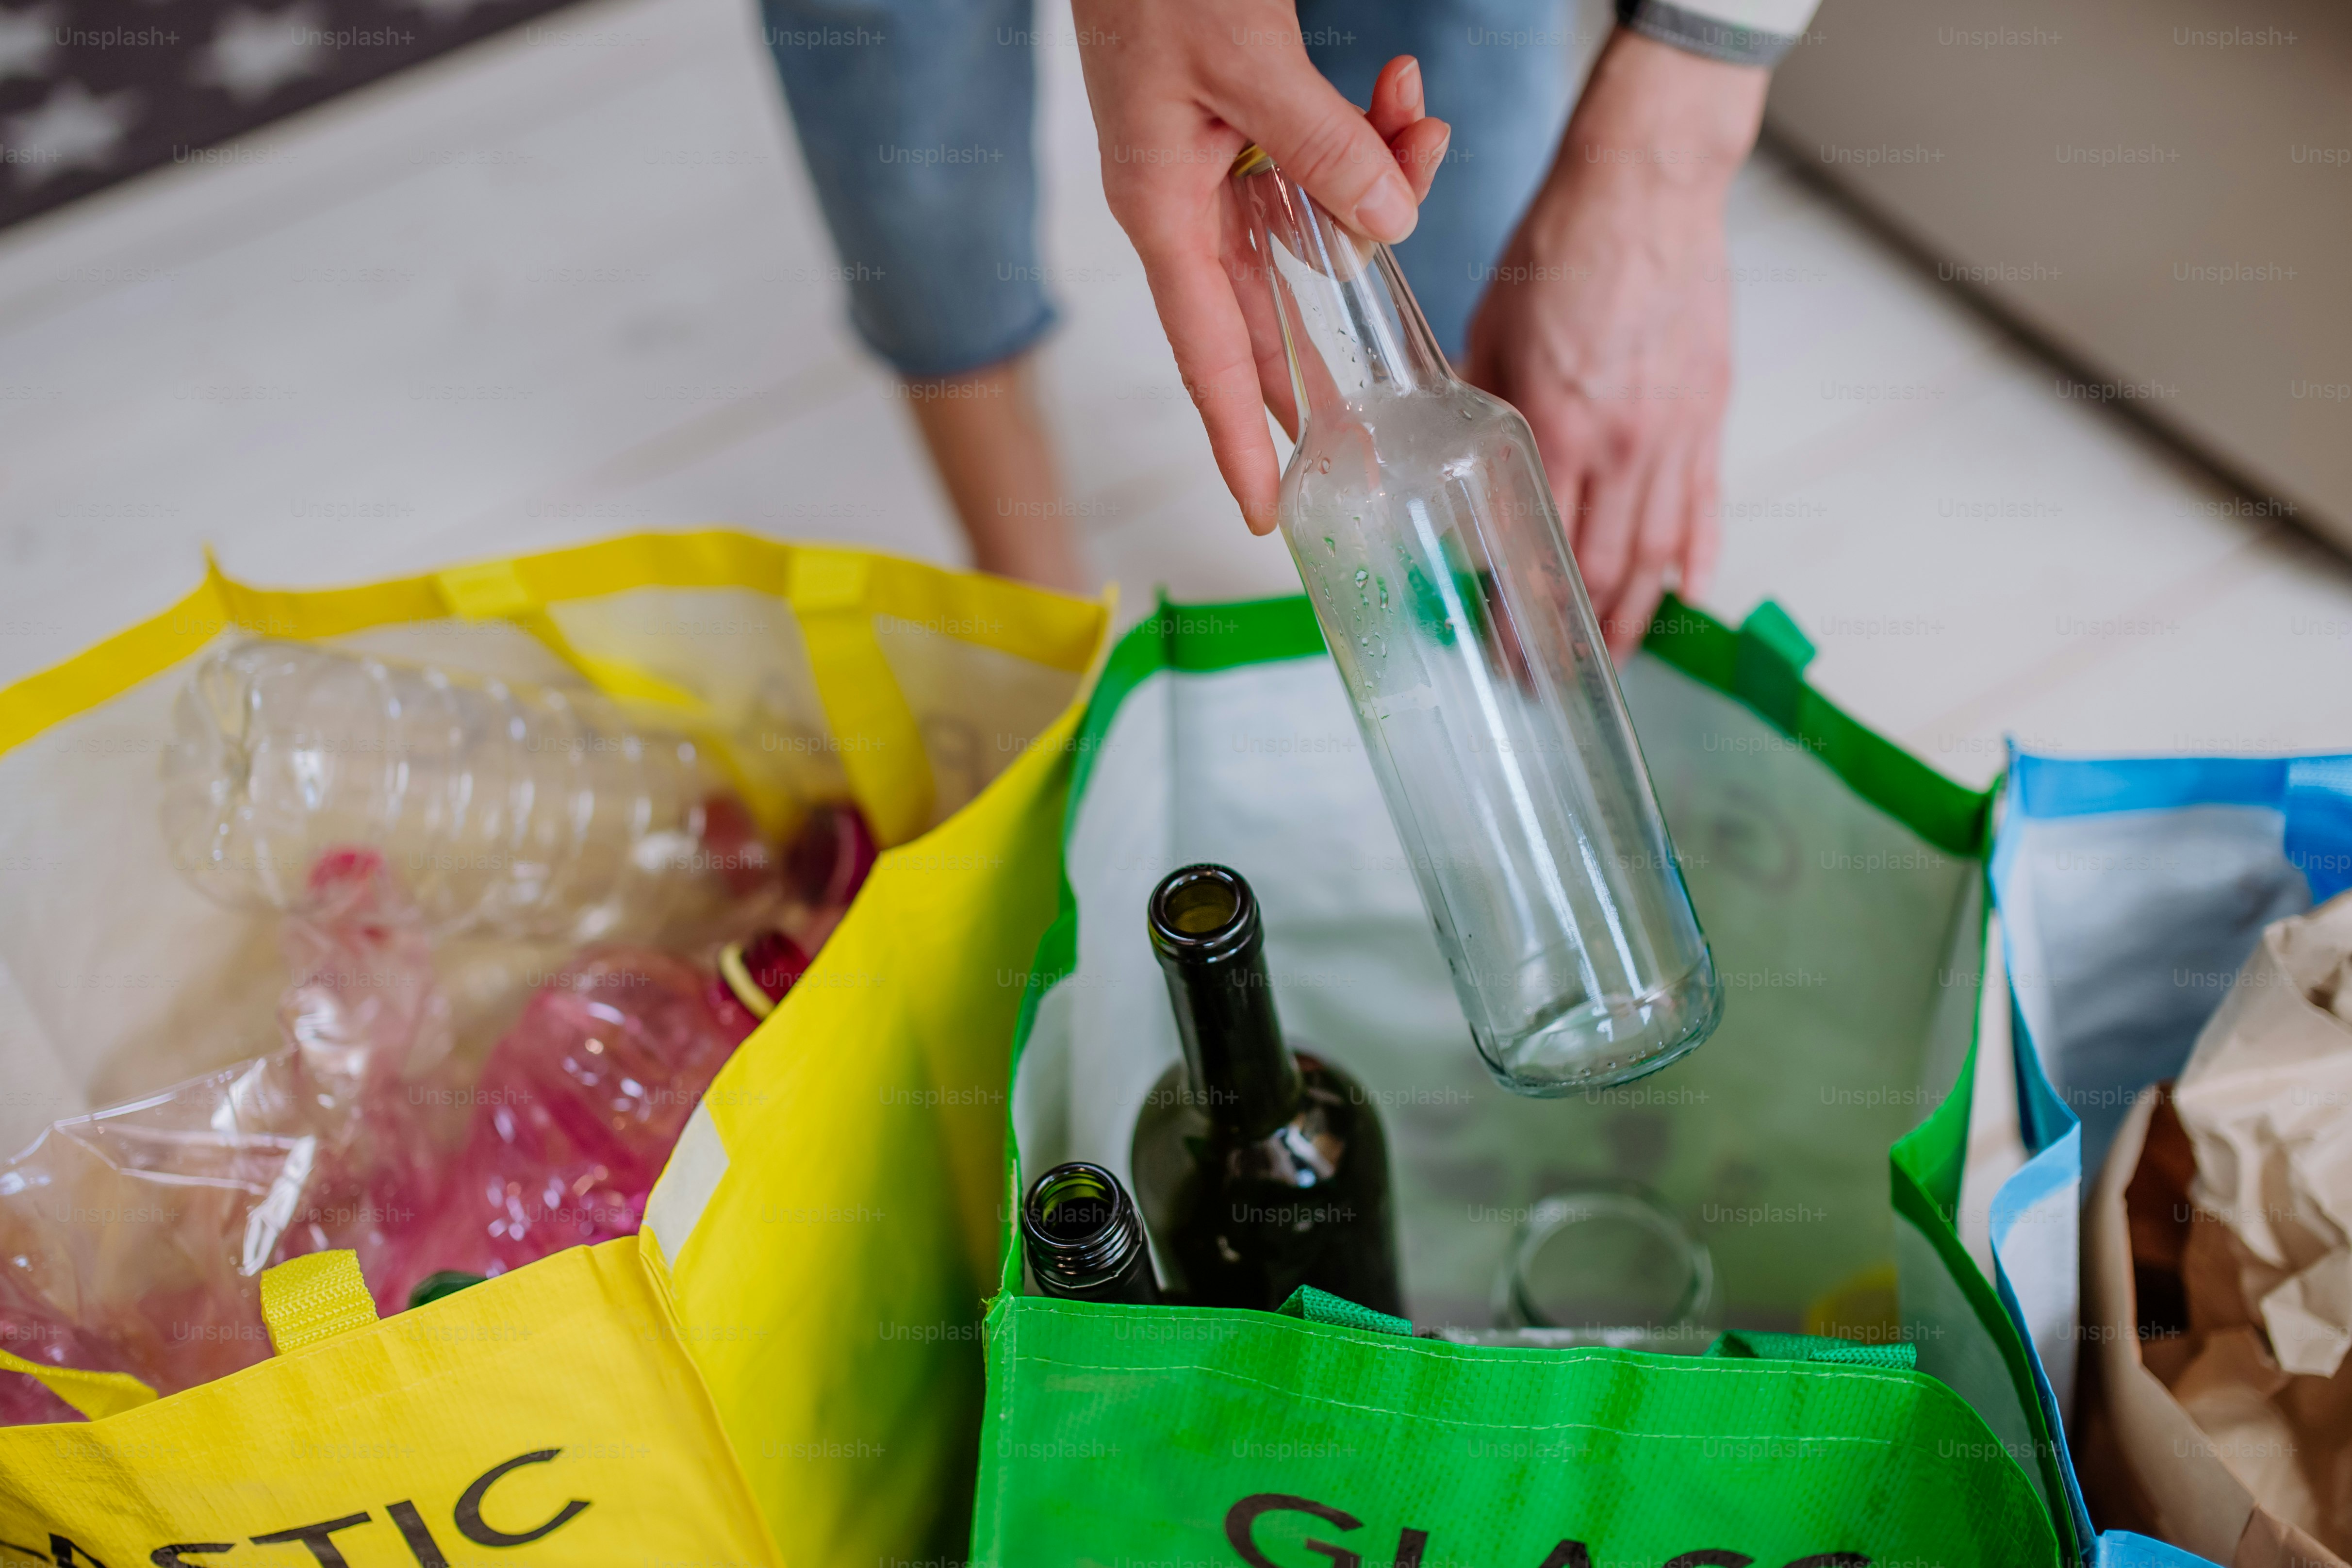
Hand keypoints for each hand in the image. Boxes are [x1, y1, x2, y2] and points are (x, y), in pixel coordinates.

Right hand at [1071, 2, 1448, 530]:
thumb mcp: (1246, 57)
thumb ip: (1323, 146)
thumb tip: (1390, 226)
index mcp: (1163, 209)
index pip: (1207, 355)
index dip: (1238, 440)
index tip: (1266, 512)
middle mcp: (1187, 201)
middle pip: (1277, 300)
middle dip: (1352, 308)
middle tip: (1404, 373)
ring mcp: (1216, 163)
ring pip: (1321, 219)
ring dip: (1385, 177)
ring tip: (1416, 112)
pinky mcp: (1245, 122)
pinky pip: (1325, 157)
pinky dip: (1374, 128)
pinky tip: (1399, 85)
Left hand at [1463, 33, 1767, 657]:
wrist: (1644, 189)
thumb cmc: (1559, 249)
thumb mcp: (1488, 333)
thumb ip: (1472, 408)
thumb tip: (1443, 460)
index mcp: (1556, 428)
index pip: (1535, 551)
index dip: (1517, 616)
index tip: (1499, 655)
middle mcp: (1621, 446)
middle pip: (1600, 572)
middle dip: (1574, 636)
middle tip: (1550, 677)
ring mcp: (1672, 435)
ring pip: (1656, 555)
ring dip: (1635, 617)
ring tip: (1614, 659)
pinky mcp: (1707, 413)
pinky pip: (1703, 504)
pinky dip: (1695, 557)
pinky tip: (1684, 595)